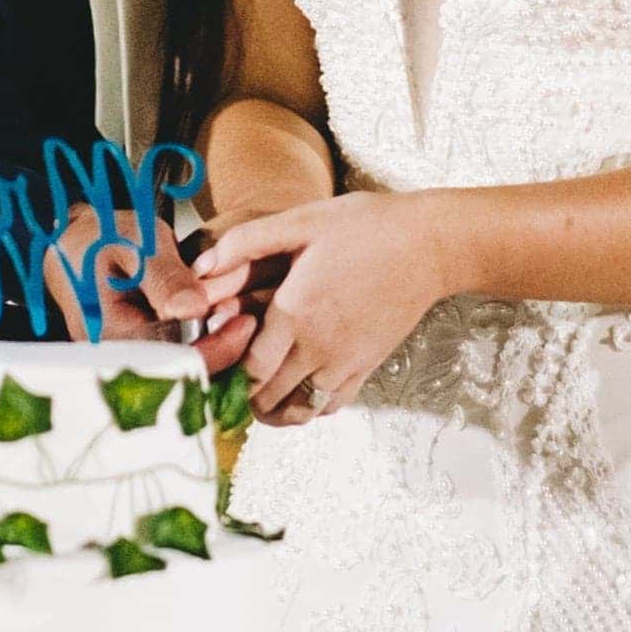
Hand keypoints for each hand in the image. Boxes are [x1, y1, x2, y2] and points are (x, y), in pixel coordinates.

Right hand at [45, 210, 254, 375]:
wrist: (71, 240)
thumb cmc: (101, 236)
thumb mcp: (134, 243)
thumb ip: (163, 276)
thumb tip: (194, 310)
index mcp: (111, 335)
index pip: (171, 362)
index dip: (215, 349)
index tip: (246, 322)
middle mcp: (117, 361)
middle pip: (180, 377)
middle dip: (221, 352)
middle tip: (246, 317)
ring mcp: (126, 363)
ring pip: (181, 373)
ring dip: (215, 350)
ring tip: (236, 315)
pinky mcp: (138, 356)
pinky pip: (175, 361)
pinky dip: (203, 345)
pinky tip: (219, 320)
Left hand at [197, 191, 450, 424]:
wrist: (428, 246)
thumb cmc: (367, 226)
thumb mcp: (303, 220)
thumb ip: (248, 242)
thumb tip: (201, 266)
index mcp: (296, 311)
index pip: (248, 368)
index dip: (227, 368)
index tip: (218, 351)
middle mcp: (318, 347)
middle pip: (266, 398)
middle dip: (241, 390)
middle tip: (230, 368)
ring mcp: (344, 364)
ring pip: (295, 411)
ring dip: (270, 406)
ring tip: (257, 385)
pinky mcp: (365, 369)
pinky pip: (327, 408)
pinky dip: (305, 407)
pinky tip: (296, 385)